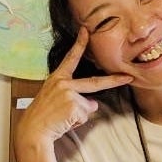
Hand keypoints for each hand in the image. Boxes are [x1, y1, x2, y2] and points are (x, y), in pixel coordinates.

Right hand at [18, 27, 131, 144]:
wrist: (33, 130)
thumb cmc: (42, 115)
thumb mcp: (54, 98)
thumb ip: (73, 95)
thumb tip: (92, 102)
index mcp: (57, 78)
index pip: (70, 58)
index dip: (80, 44)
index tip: (86, 31)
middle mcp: (63, 83)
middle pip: (95, 82)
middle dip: (114, 80)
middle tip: (128, 77)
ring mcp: (69, 94)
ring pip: (88, 106)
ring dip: (79, 115)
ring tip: (63, 117)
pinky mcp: (74, 106)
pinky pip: (84, 116)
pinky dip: (77, 121)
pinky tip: (64, 121)